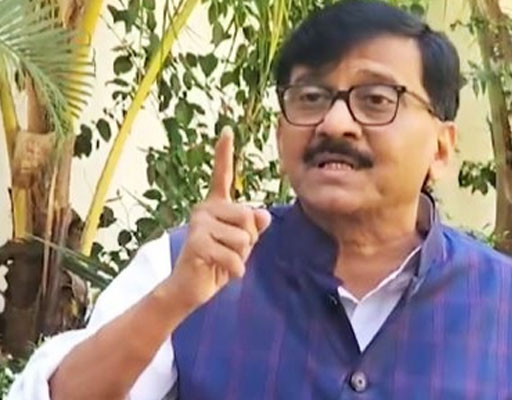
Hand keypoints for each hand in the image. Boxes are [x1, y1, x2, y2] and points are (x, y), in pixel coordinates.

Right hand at [167, 126, 270, 307]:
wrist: (190, 288)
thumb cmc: (218, 262)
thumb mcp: (242, 243)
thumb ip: (253, 227)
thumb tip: (262, 214)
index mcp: (216, 204)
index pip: (222, 175)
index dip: (224, 152)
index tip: (226, 129)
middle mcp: (204, 208)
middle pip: (248, 216)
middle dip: (249, 240)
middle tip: (232, 251)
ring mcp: (199, 224)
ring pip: (244, 238)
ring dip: (241, 256)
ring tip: (224, 261)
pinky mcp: (197, 243)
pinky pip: (234, 257)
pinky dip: (235, 270)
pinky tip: (224, 273)